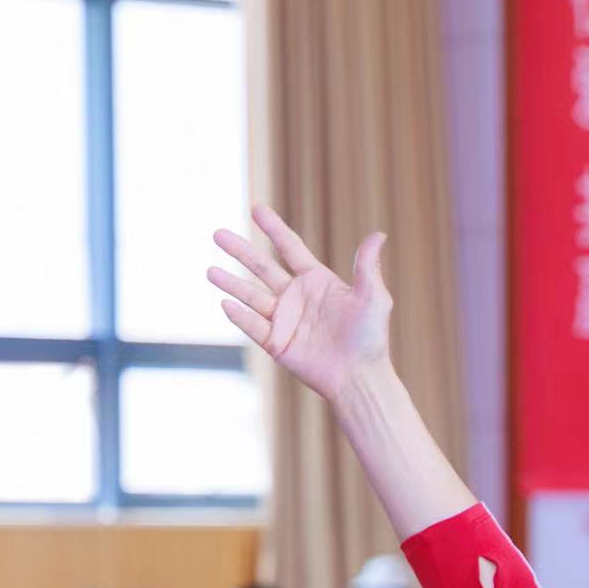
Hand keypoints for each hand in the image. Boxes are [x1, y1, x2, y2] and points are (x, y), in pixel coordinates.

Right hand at [210, 207, 393, 401]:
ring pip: (251, 296)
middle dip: (240, 250)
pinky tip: (226, 302)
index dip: (273, 228)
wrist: (360, 378)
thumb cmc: (371, 338)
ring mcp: (285, 320)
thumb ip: (367, 266)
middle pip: (261, 268)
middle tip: (218, 233)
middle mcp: (297, 297)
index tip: (256, 209)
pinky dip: (239, 315)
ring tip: (210, 270)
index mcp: (317, 281)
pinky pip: (254, 326)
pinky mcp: (277, 344)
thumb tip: (378, 235)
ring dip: (230, 283)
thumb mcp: (373, 298)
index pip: (290, 248)